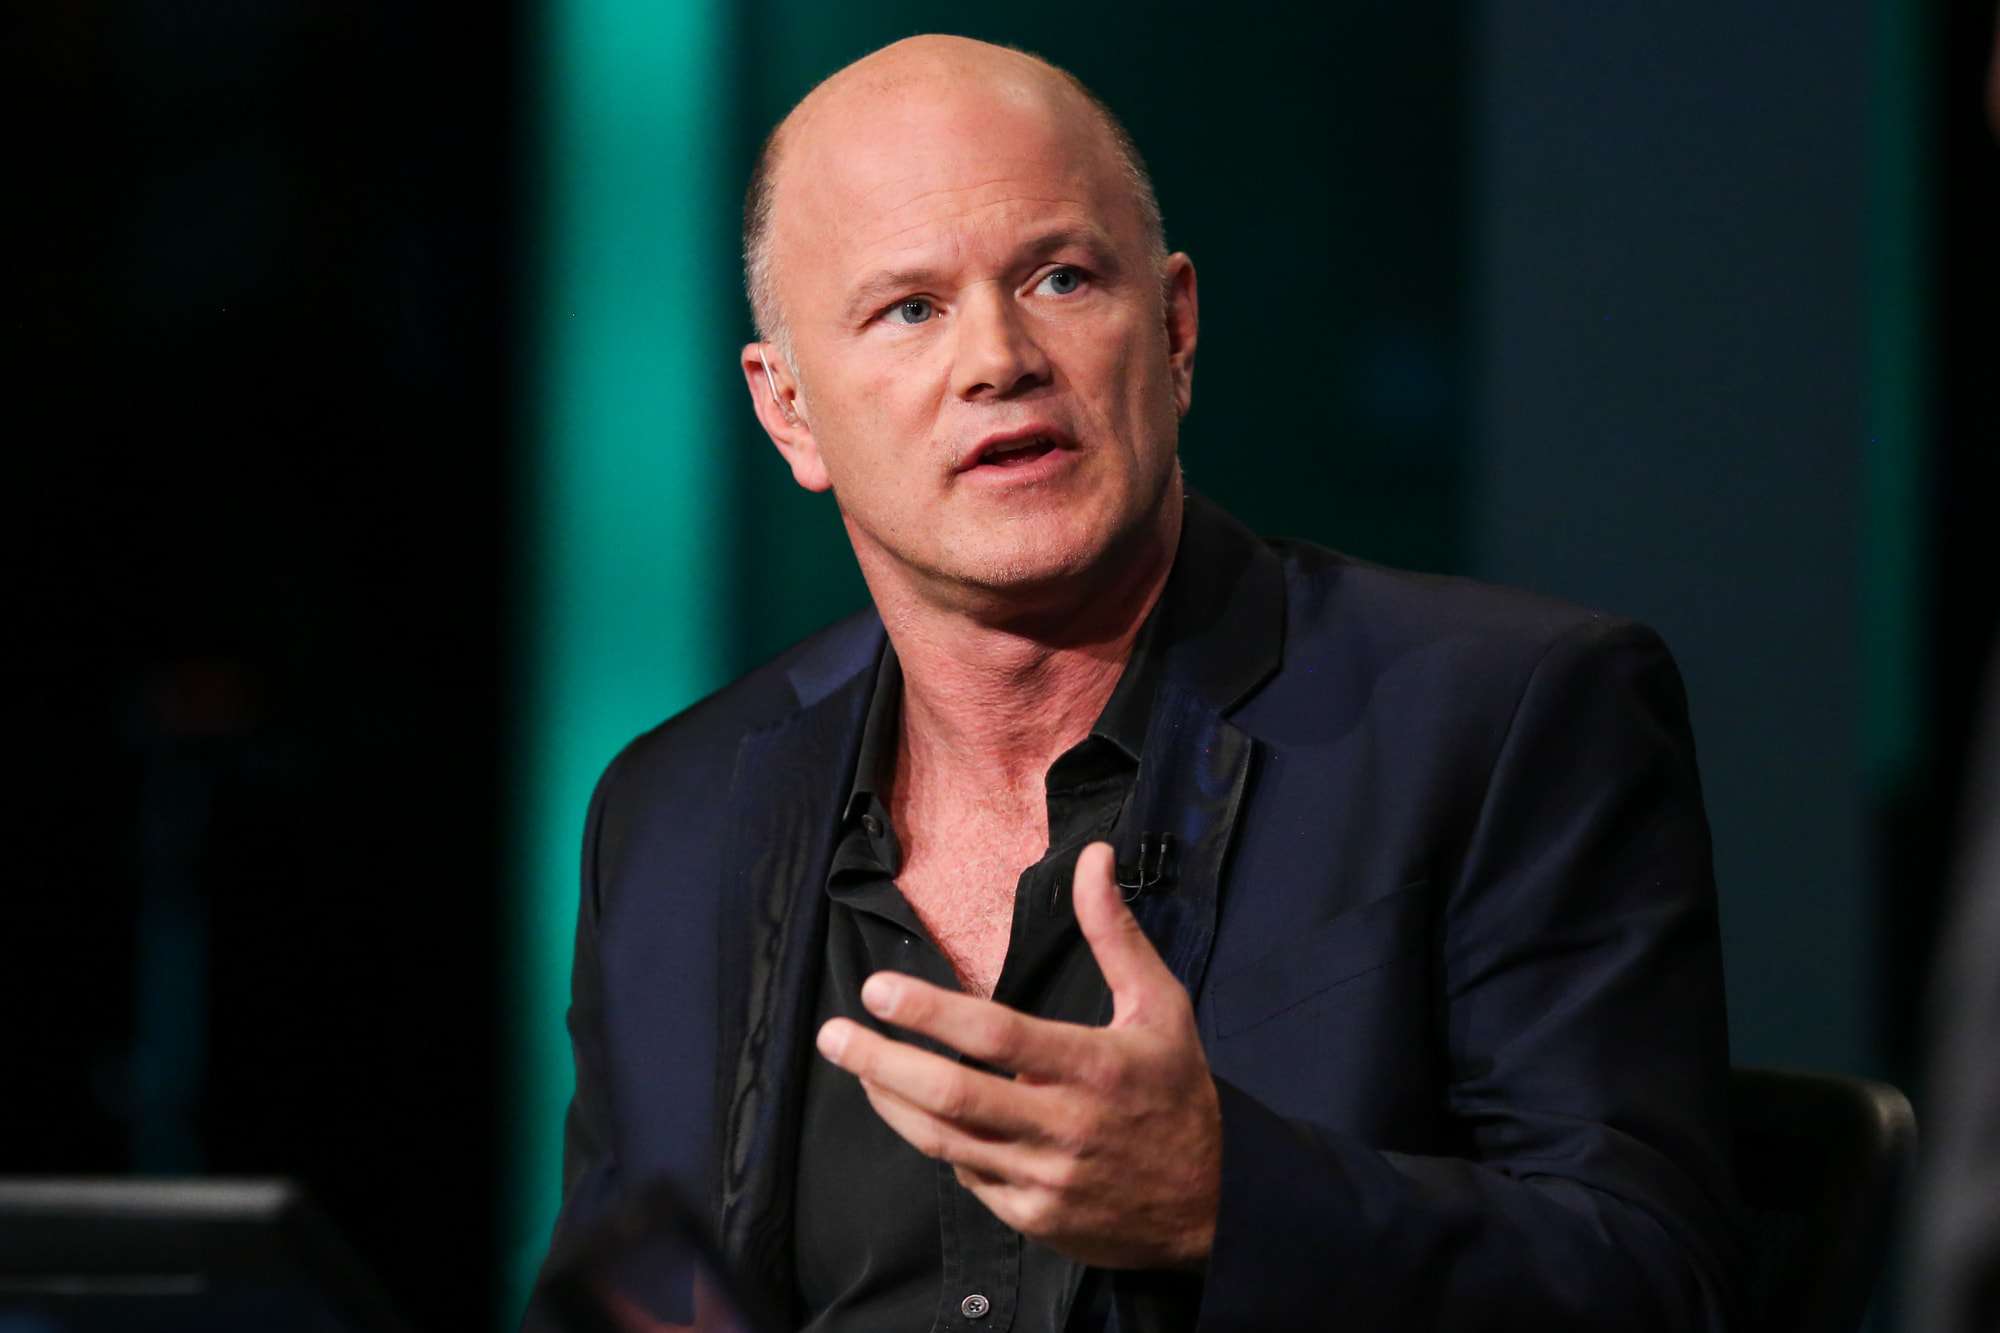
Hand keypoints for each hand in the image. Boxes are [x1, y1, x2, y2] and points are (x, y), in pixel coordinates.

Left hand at [814, 842, 1221, 1269]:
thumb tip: (1093, 856)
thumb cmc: (1177, 1092)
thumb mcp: (1160, 1006)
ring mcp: (1044, 1180)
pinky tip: (919, 1113)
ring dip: (892, 1102)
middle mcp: (1064, 1128)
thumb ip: (1115, 933)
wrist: (1210, 1208)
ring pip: (946, 1142)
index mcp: (1094, 1068)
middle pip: (953, 1096)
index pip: (997, 1037)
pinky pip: (969, 1177)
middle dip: (882, 1062)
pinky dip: (940, 1143)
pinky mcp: (1033, 1219)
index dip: (931, 1014)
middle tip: (831, 1034)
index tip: (876, 990)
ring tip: (857, 1065)